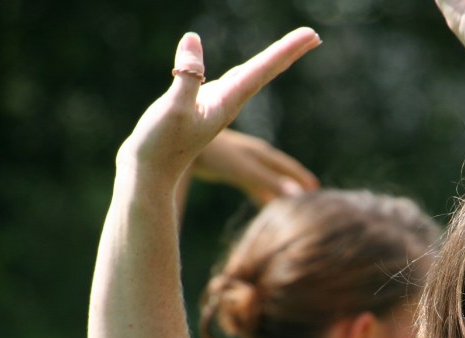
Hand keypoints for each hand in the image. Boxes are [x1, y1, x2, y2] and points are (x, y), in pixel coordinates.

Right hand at [118, 30, 320, 187]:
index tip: (311, 35)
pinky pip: (233, 84)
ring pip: (252, 77)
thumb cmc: (160, 144)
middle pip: (265, 72)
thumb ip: (187, 76)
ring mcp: (217, 107)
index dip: (286, 49)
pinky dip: (247, 72)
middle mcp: (228, 104)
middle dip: (289, 52)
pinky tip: (249, 70)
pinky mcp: (204, 109)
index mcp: (227, 102)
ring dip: (273, 61)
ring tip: (293, 48)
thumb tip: (193, 39)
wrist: (150, 174)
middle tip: (314, 35)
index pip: (263, 69)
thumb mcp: (173, 108)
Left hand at [193, 129, 318, 205]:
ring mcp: (239, 160)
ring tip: (290, 201)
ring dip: (278, 188)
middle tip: (311, 193)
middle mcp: (253, 154)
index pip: (287, 167)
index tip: (316, 189)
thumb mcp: (247, 170)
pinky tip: (262, 200)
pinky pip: (250, 181)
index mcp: (260, 154)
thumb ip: (270, 182)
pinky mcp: (225, 167)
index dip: (301, 178)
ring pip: (265, 176)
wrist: (181, 138)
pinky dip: (260, 191)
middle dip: (294, 181)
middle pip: (279, 170)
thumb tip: (297, 195)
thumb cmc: (216, 155)